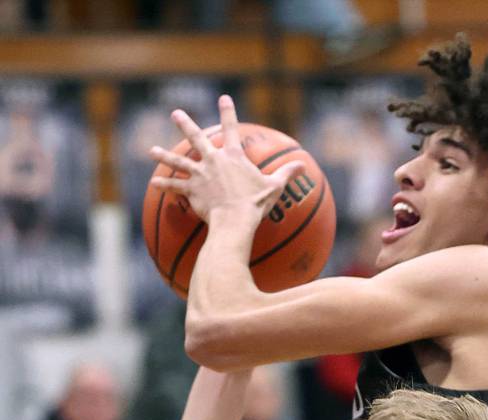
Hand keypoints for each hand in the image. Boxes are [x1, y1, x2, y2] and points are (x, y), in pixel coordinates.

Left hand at [149, 95, 304, 222]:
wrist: (235, 220)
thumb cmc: (255, 204)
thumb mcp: (274, 187)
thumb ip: (286, 173)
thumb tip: (303, 166)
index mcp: (233, 156)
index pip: (231, 128)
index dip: (228, 111)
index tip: (223, 98)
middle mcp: (213, 160)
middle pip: (196, 138)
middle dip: (185, 124)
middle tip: (176, 113)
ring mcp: (200, 174)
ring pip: (178, 161)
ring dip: (164, 155)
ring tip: (151, 150)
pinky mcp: (191, 190)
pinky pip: (175, 187)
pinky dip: (164, 185)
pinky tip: (154, 183)